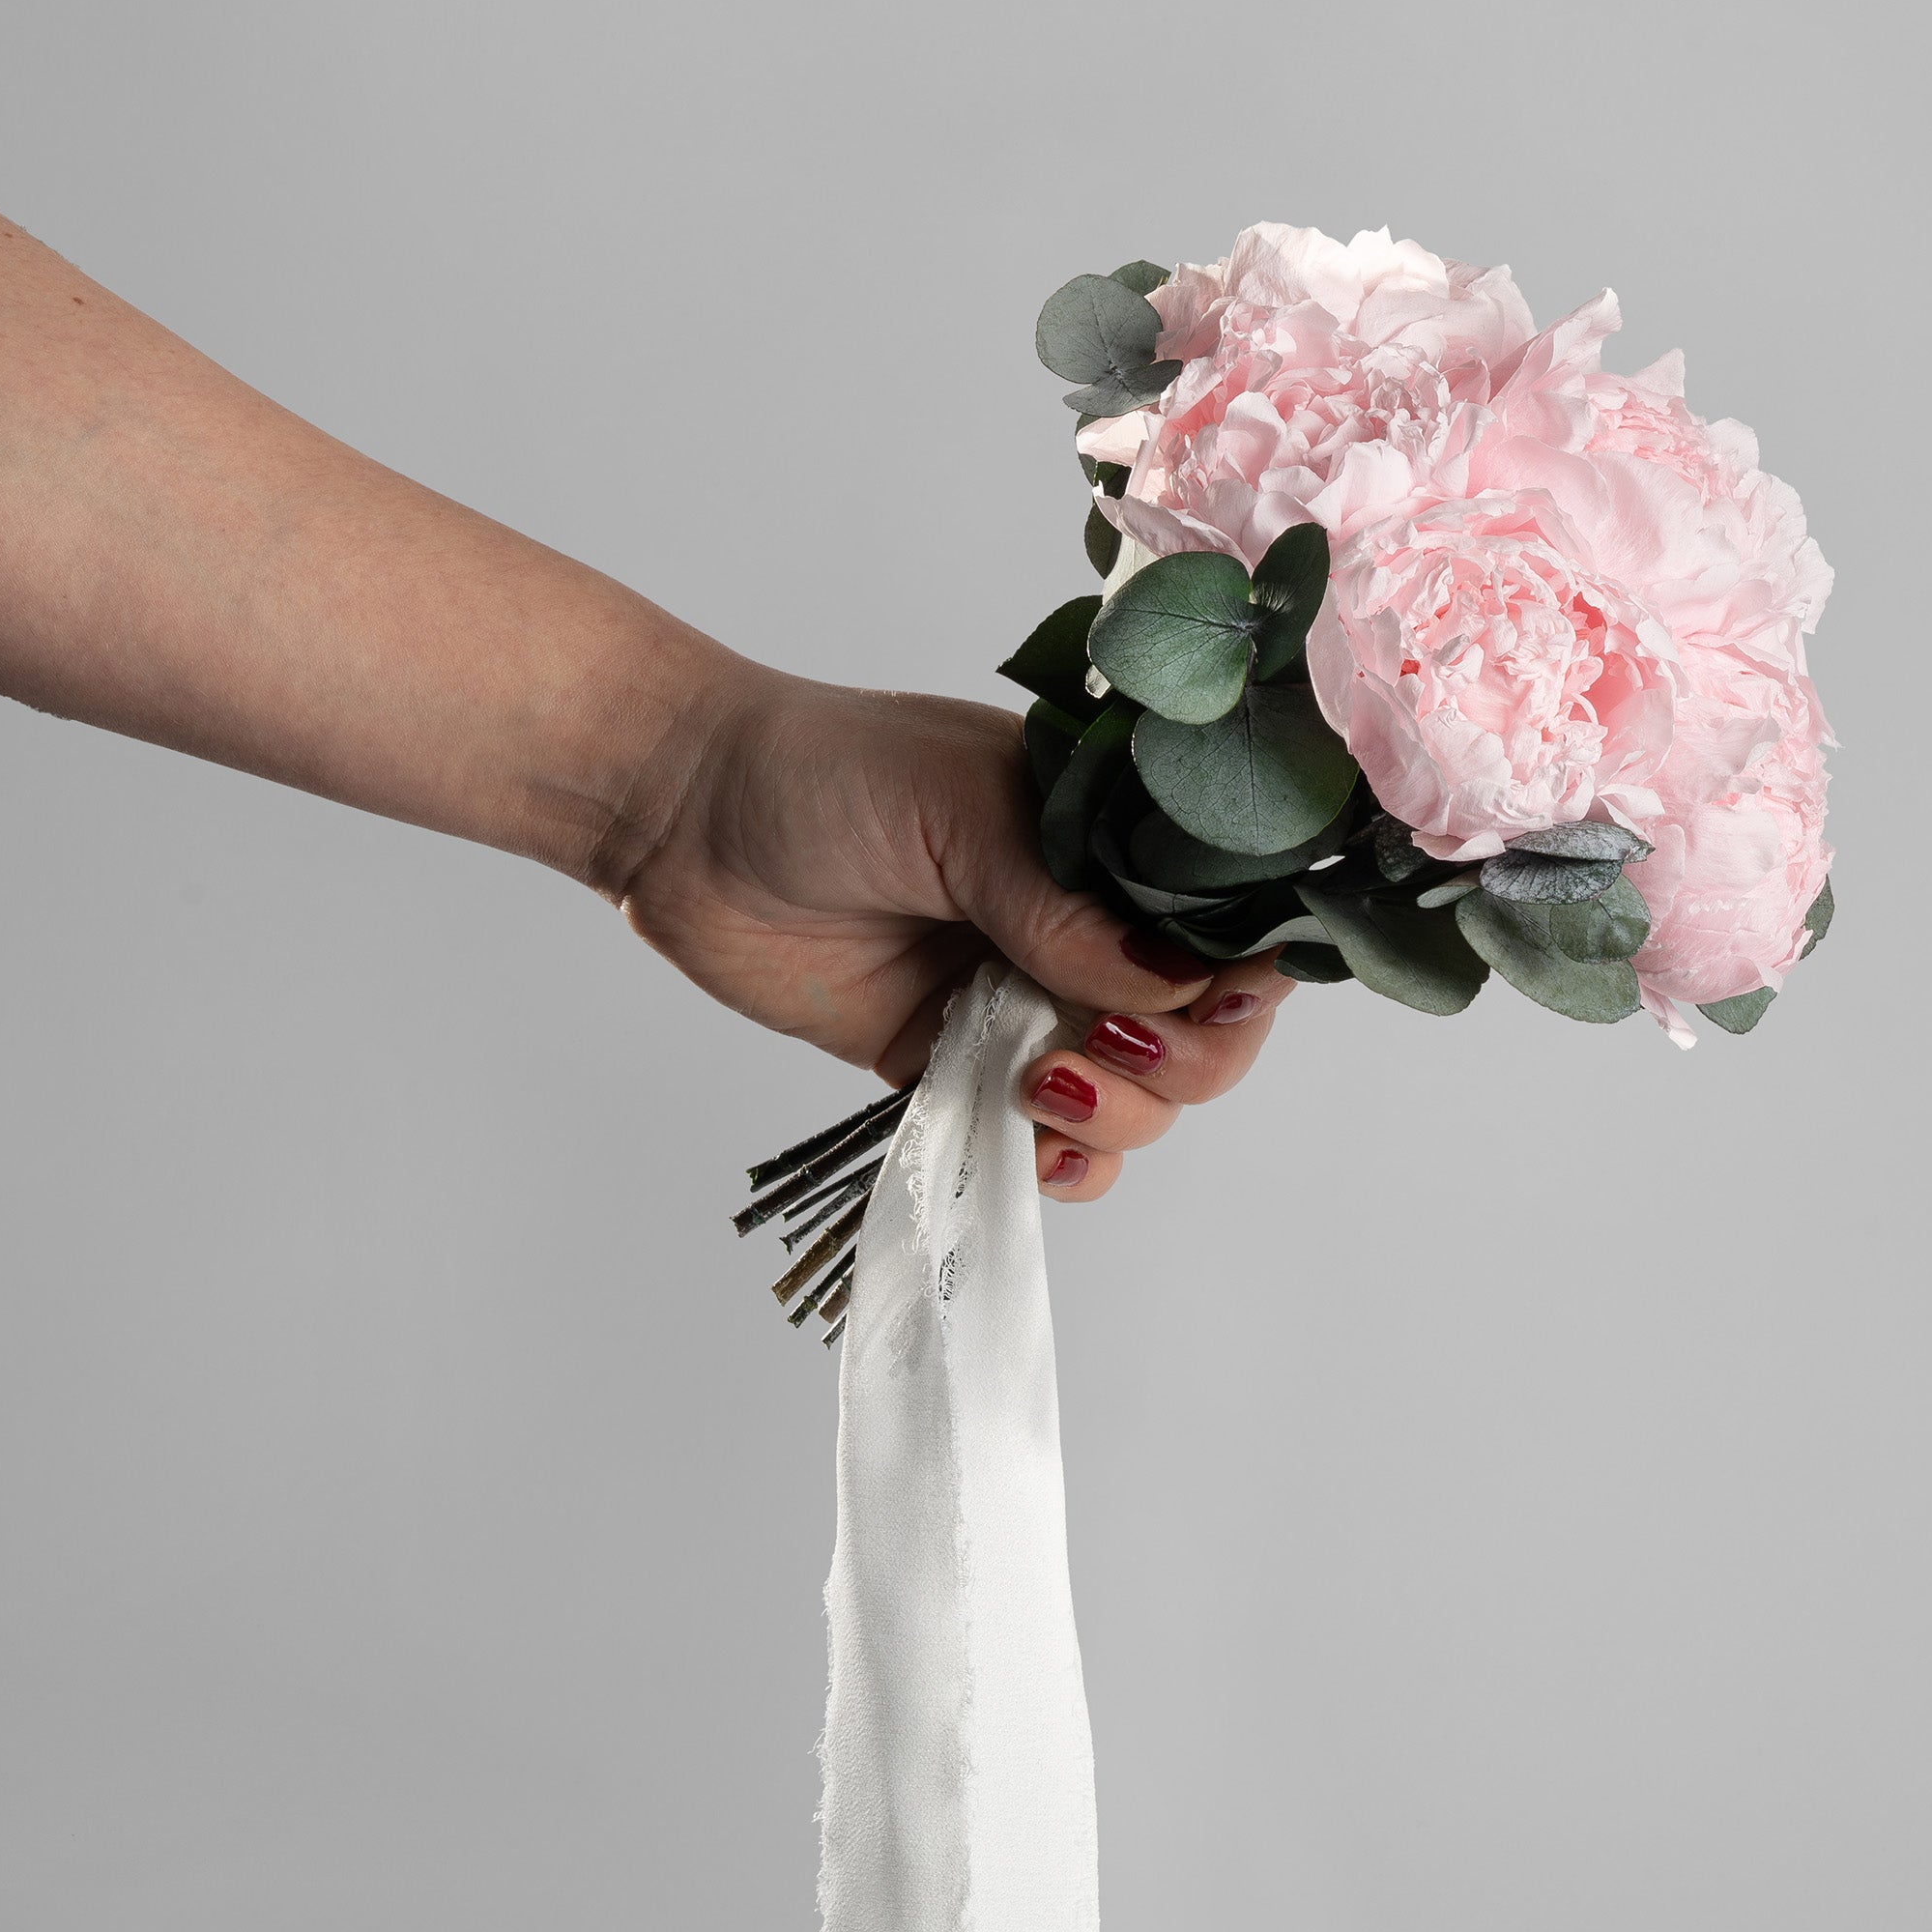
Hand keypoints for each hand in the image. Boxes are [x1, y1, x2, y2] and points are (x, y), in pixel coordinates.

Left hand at [614, 673, 1291, 1198]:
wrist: (684, 818)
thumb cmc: (827, 771)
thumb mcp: (963, 810)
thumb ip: (1063, 907)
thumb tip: (1175, 991)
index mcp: (1110, 842)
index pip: (1230, 919)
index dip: (1246, 971)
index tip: (1216, 997)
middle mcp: (1087, 926)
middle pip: (1205, 1030)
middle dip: (1183, 1057)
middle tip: (1107, 1045)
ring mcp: (1027, 1000)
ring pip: (1140, 1098)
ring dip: (1117, 1114)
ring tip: (1039, 1083)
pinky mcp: (957, 1066)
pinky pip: (1049, 1141)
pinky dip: (1062, 1161)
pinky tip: (1031, 1143)